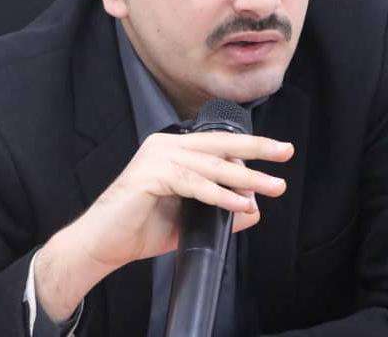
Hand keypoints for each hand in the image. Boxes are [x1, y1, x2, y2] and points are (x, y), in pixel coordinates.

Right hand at [35, 130, 292, 321]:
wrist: (102, 244)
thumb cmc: (142, 228)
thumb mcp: (190, 219)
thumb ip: (220, 210)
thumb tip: (254, 208)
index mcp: (174, 148)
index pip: (218, 142)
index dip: (250, 146)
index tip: (277, 152)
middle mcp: (165, 145)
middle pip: (219, 144)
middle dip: (256, 148)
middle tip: (285, 152)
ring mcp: (156, 157)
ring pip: (210, 165)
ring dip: (245, 178)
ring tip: (272, 187)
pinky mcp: (149, 175)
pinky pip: (193, 184)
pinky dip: (219, 194)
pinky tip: (240, 203)